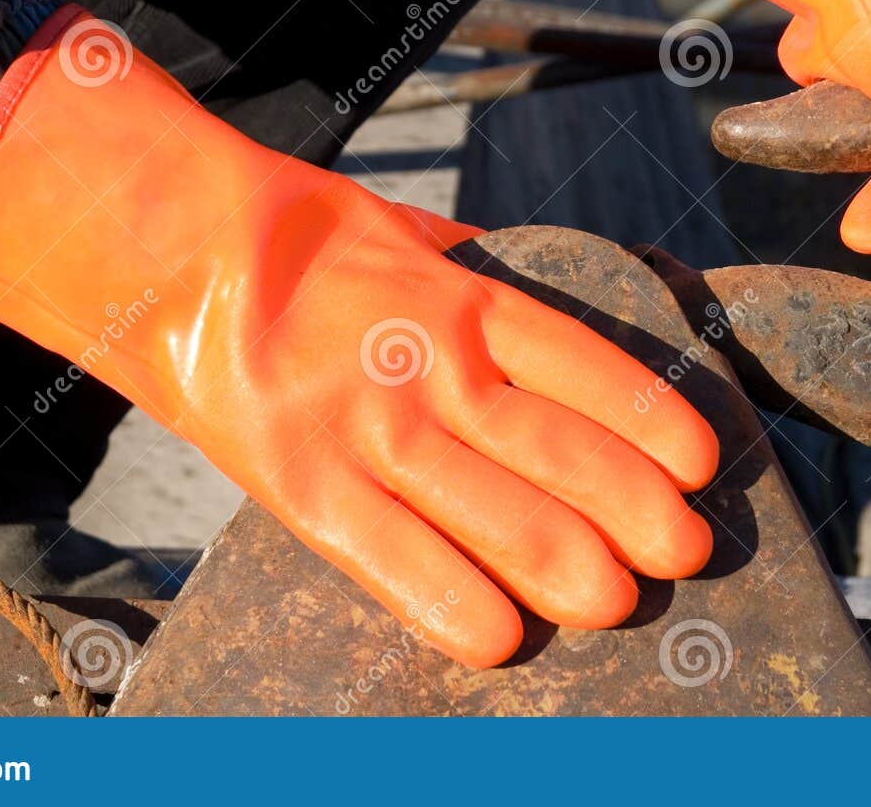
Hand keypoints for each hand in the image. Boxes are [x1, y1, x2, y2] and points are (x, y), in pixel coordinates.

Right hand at [0, 6, 717, 667]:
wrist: (174, 251)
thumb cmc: (299, 241)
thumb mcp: (407, 234)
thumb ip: (476, 272)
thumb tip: (539, 284)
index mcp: (462, 301)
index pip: (582, 363)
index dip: (647, 417)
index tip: (697, 462)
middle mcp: (430, 367)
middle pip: (555, 448)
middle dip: (633, 508)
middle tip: (684, 550)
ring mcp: (370, 429)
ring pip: (492, 508)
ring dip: (568, 561)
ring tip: (620, 600)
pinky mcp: (306, 484)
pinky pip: (390, 556)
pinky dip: (450, 601)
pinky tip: (503, 637)